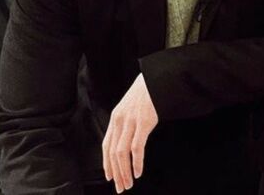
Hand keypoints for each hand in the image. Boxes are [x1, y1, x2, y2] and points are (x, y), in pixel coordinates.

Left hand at [102, 73, 158, 192]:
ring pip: (122, 153)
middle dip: (116, 173)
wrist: (157, 79)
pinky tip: (138, 172)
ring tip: (129, 183)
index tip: (110, 177)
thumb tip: (124, 143)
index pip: (106, 146)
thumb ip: (125, 123)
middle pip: (113, 153)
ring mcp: (131, 121)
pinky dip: (136, 163)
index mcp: (115, 117)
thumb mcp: (130, 107)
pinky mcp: (144, 122)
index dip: (106, 164)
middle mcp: (120, 120)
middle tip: (121, 187)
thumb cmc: (146, 94)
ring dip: (125, 172)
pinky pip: (136, 148)